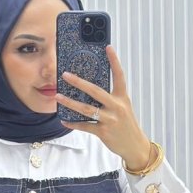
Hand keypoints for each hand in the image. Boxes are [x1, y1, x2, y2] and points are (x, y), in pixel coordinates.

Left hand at [56, 44, 151, 166]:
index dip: (114, 61)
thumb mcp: (123, 107)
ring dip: (70, 102)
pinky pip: (85, 126)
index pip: (119, 75)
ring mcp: (110, 119)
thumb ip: (110, 98)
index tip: (108, 47)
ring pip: (86, 109)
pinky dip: (73, 123)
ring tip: (58, 96)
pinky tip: (64, 119)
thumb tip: (89, 89)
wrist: (134, 145)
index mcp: (122, 97)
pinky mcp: (103, 132)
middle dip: (79, 82)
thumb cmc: (126, 124)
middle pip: (95, 91)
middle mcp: (116, 106)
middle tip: (65, 75)